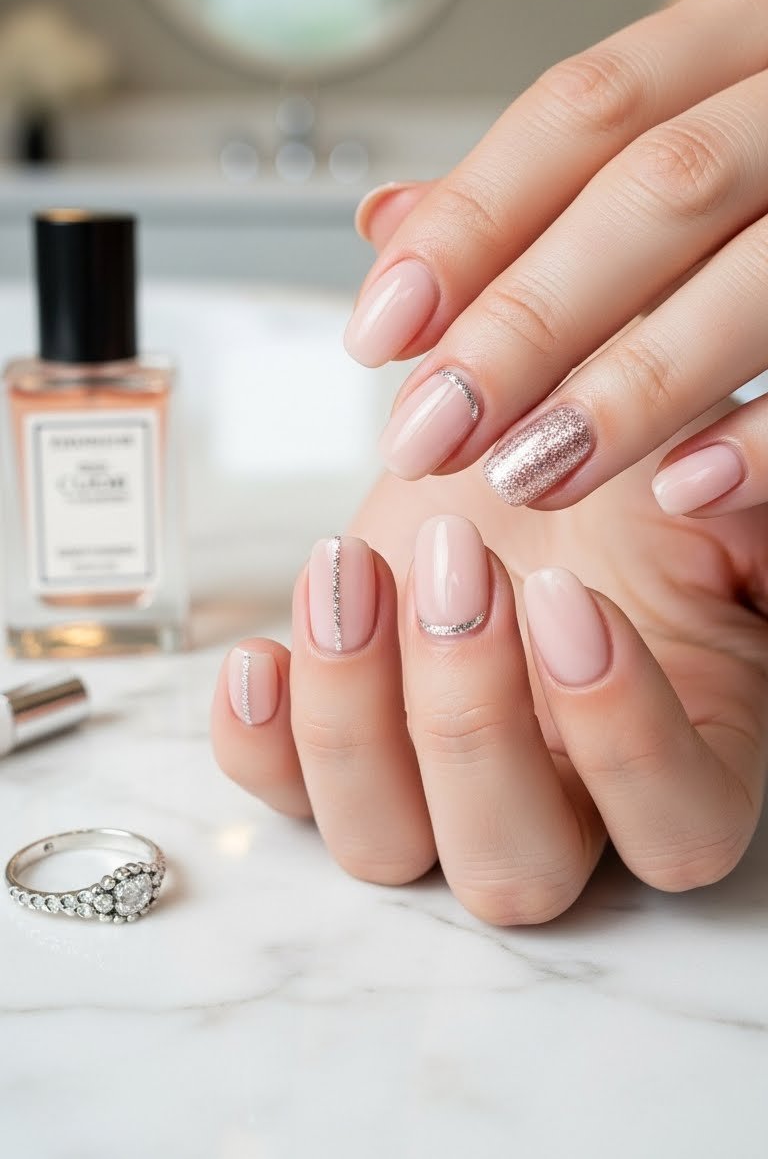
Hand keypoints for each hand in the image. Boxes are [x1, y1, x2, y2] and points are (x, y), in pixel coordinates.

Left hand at [211, 442, 767, 924]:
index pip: (675, 829)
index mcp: (679, 756)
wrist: (509, 444)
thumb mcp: (698, 488)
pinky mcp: (340, 744)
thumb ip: (738, 524)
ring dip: (352, 715)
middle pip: (513, 868)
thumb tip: (725, 501)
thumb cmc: (611, 471)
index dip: (624, 737)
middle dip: (470, 721)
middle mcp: (555, 800)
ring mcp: (433, 786)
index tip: (572, 593)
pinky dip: (256, 743)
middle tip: (453, 562)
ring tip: (347, 570)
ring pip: (385, 846)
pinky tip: (261, 656)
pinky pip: (281, 797)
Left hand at [343, 0, 767, 519]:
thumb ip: (546, 177)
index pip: (584, 107)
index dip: (472, 221)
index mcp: (746, 26)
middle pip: (661, 188)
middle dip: (529, 320)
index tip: (381, 330)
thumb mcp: (682, 110)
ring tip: (526, 473)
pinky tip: (683, 488)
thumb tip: (388, 222)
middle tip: (429, 431)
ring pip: (759, 274)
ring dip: (630, 388)